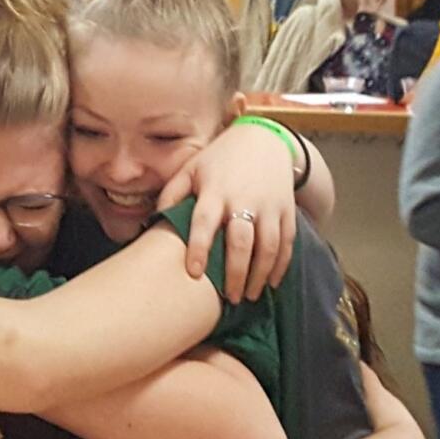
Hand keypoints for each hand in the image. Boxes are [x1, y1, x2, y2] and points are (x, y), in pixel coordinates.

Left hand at [158, 122, 296, 302]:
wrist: (263, 141)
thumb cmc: (218, 160)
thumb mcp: (190, 169)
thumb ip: (171, 194)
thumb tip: (152, 222)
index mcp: (214, 190)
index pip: (204, 222)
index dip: (198, 247)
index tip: (193, 272)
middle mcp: (243, 199)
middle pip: (241, 241)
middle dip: (235, 273)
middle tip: (228, 297)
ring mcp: (269, 206)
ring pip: (268, 246)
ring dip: (259, 275)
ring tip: (248, 296)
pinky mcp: (286, 210)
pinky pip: (286, 242)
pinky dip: (280, 265)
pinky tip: (270, 282)